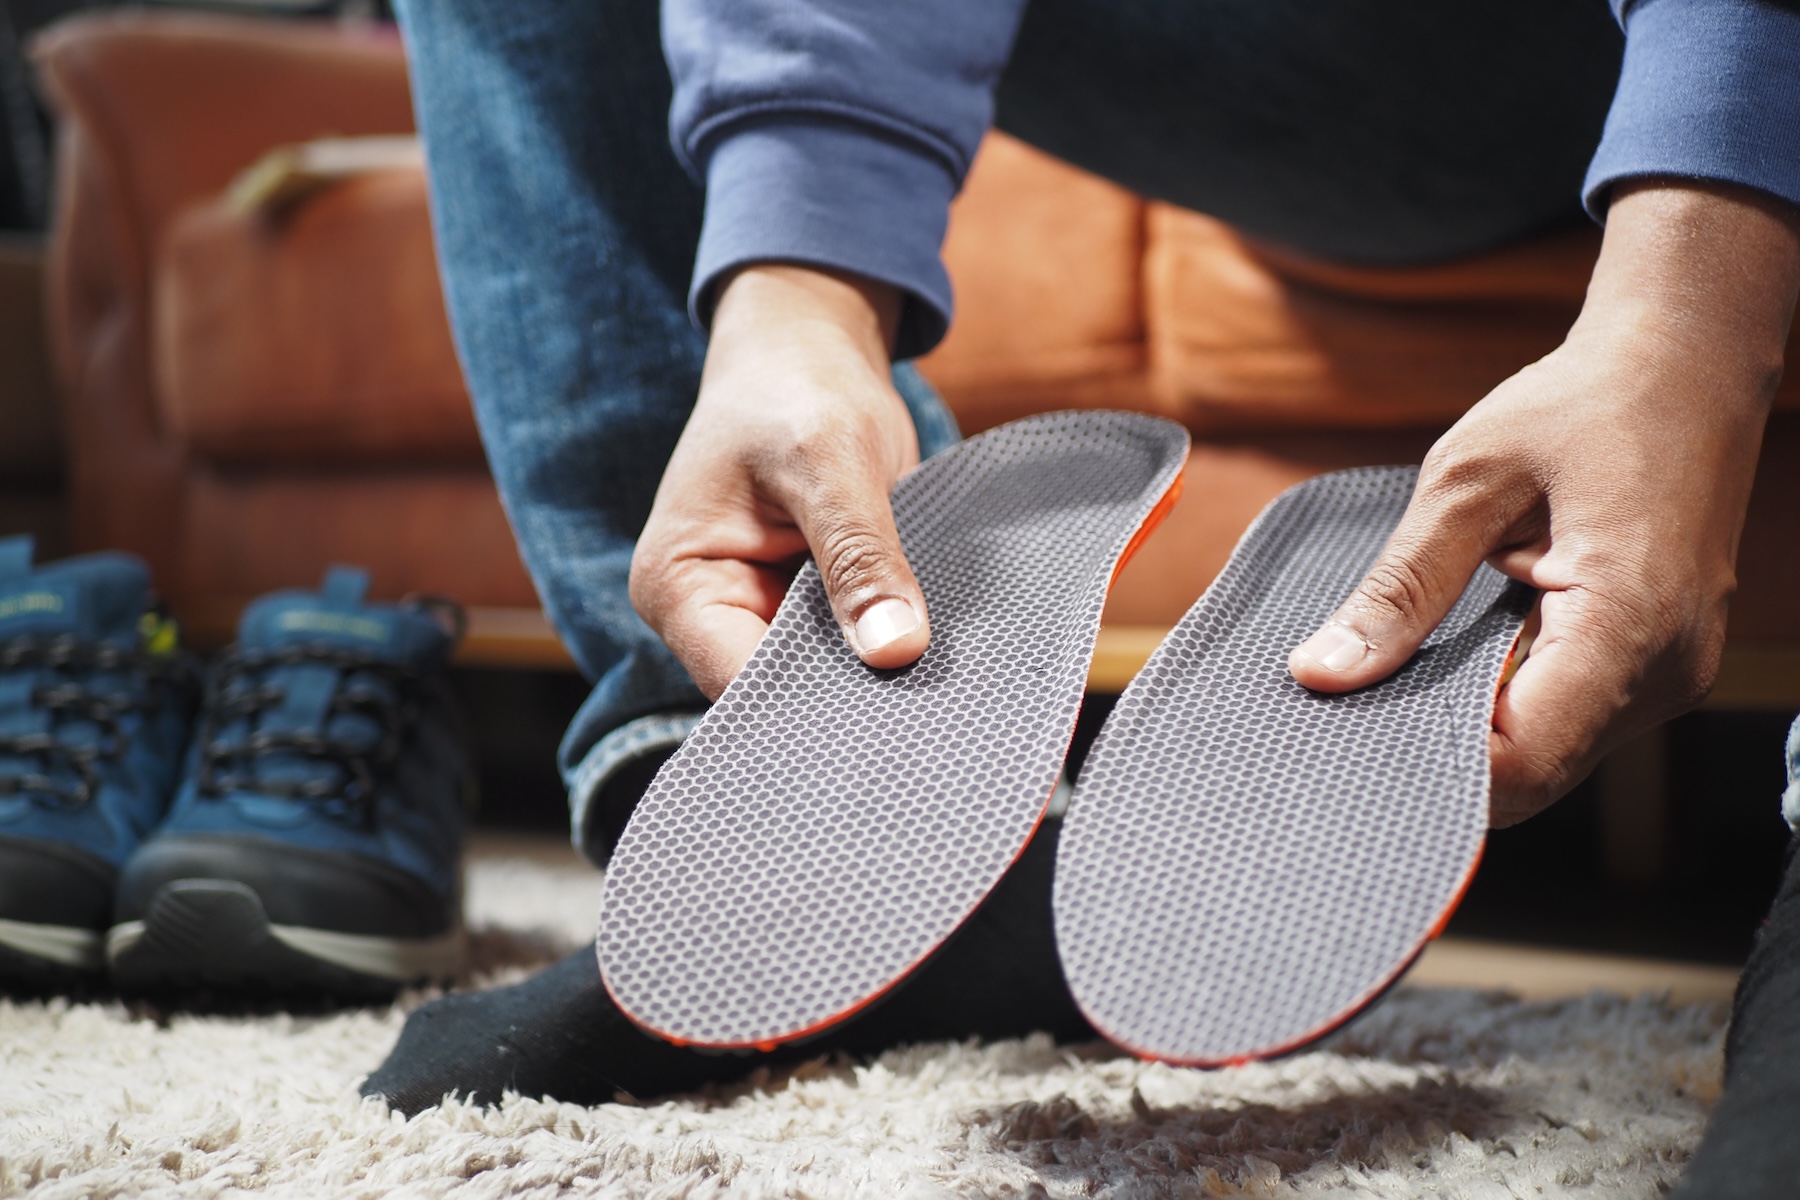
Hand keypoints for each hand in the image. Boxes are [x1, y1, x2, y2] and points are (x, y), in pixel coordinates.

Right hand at [630, 265, 929, 698]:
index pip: (738, 685)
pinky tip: (930, 646)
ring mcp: (755, 614)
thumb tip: (896, 650)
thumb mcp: (831, 460)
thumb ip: (860, 556)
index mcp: (676, 586)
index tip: (890, 704)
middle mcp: (705, 614)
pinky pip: (845, 649)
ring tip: (936, 672)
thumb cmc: (797, 389)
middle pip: (779, 693)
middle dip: (848, 690)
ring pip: (820, 677)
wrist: (806, 352)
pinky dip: (884, 643)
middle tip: (931, 697)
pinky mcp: (801, 609)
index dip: (812, 703)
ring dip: (872, 668)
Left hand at [1288, 181, 1799, 825]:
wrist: (1684, 365)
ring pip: (1554, 757)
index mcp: (1628, 623)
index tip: (1352, 733)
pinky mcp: (1660, 664)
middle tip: (1359, 706)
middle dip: (1442, 756)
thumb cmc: (1581, 407)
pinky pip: (1573, 720)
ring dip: (1475, 732)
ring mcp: (1671, 673)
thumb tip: (1322, 671)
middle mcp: (1665, 668)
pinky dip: (1510, 706)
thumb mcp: (1465, 484)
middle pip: (1535, 774)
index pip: (1520, 760)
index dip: (1429, 765)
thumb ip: (1398, 589)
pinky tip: (1461, 662)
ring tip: (1408, 673)